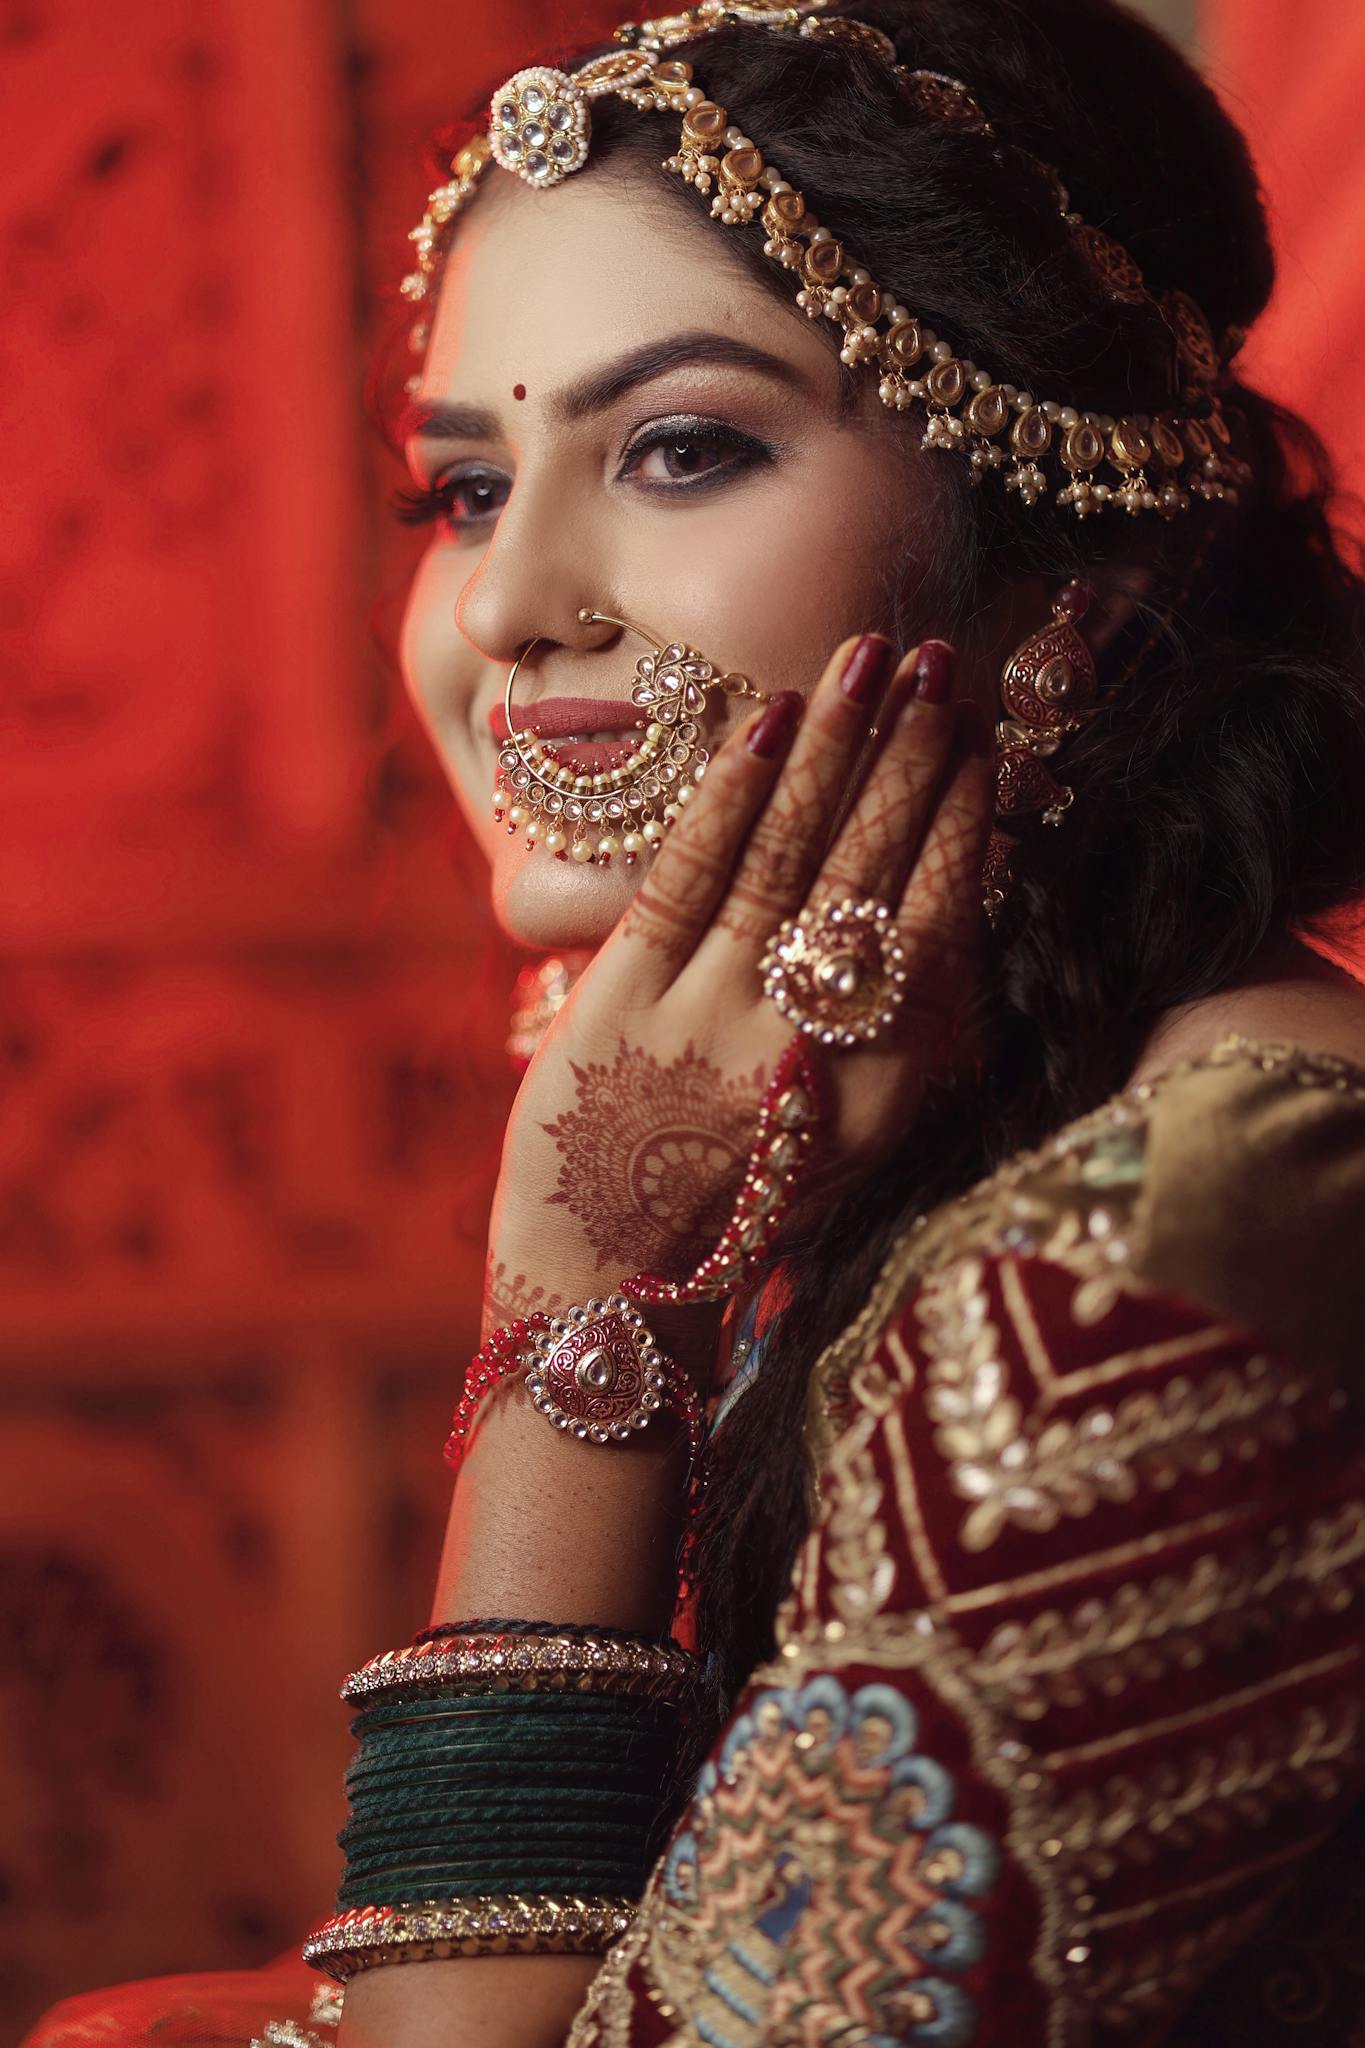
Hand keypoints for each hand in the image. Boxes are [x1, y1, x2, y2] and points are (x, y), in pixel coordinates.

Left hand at [486, 634, 992, 1337]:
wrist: (608, 1289)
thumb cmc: (735, 1208)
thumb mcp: (848, 1141)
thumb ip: (896, 1037)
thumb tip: (941, 908)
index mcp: (887, 1090)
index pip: (945, 927)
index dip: (969, 824)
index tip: (989, 744)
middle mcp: (812, 1049)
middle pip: (876, 873)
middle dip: (916, 755)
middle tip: (944, 661)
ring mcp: (713, 1021)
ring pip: (792, 855)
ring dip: (838, 746)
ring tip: (872, 656)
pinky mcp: (623, 1003)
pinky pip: (691, 875)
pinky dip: (734, 791)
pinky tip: (770, 720)